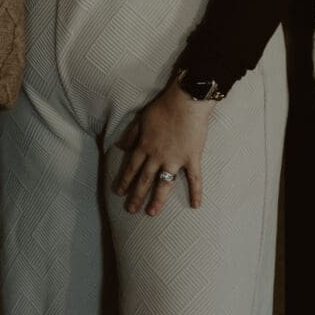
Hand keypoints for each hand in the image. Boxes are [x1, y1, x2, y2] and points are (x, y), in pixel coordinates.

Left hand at [111, 82, 214, 215]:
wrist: (185, 101)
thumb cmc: (163, 107)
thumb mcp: (140, 119)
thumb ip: (130, 135)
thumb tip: (120, 147)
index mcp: (144, 147)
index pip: (131, 168)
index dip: (124, 181)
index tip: (118, 192)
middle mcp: (156, 157)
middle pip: (144, 180)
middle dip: (136, 196)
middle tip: (131, 210)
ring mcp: (174, 159)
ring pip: (164, 184)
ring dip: (157, 200)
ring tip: (152, 213)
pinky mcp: (191, 158)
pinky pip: (194, 179)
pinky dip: (196, 192)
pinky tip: (196, 206)